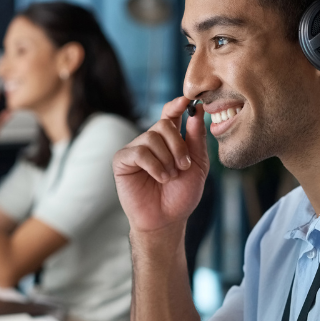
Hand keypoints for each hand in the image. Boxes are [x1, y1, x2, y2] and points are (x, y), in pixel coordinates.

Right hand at [112, 97, 209, 232]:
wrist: (166, 220)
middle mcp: (151, 140)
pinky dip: (154, 165)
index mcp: (169, 139)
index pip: (171, 113)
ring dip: (167, 160)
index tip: (187, 100)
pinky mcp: (122, 160)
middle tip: (184, 166)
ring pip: (152, 137)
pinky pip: (139, 152)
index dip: (177, 104)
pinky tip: (160, 178)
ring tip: (170, 177)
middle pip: (164, 124)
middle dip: (178, 145)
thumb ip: (197, 138)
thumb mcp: (197, 165)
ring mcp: (135, 149)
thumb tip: (197, 110)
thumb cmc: (181, 195)